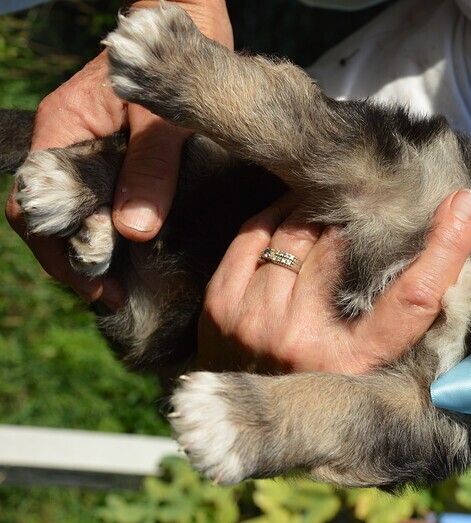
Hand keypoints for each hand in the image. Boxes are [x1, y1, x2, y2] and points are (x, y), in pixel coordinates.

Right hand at [4, 0, 232, 306]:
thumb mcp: (164, 117)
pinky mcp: (113, 153)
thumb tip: (133, 231)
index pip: (34, 206)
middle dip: (72, 261)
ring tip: (120, 287)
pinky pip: (97, 198)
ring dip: (89, 250)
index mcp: (63, 129)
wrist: (184, 26)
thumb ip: (150, 168)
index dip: (61, 251)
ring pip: (71, 212)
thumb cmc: (169, 60)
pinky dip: (106, 229)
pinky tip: (131, 253)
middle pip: (46, 218)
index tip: (98, 283)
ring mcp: (87, 149)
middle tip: (111, 296)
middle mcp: (66, 142)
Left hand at [196, 189, 470, 374]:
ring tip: (332, 209)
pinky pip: (257, 230)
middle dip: (361, 216)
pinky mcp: (222, 304)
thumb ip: (401, 321)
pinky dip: (278, 214)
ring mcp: (258, 322)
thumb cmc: (320, 380)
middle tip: (372, 198)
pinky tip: (292, 216)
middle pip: (345, 246)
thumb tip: (445, 251)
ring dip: (319, 212)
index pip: (413, 298)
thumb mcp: (370, 367)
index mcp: (357, 362)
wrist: (242, 415)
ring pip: (298, 230)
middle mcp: (306, 342)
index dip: (446, 249)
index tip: (466, 205)